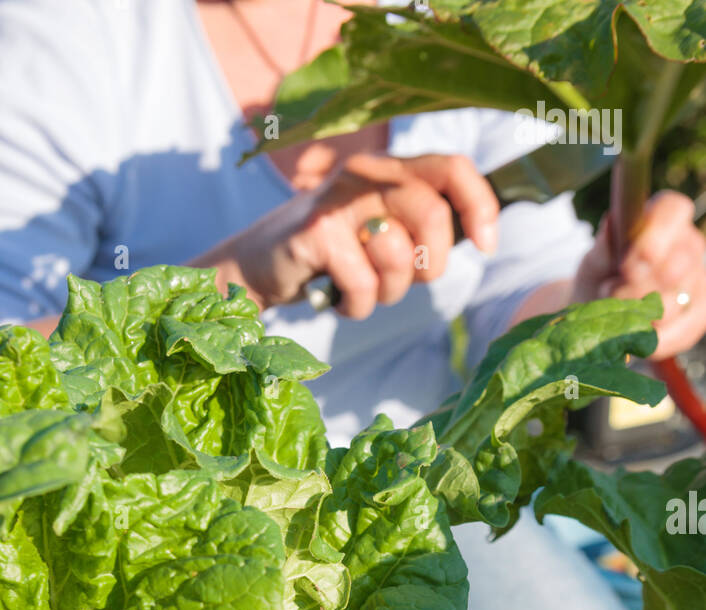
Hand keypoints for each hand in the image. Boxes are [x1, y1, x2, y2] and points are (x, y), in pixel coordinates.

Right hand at [195, 153, 498, 317]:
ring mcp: (338, 201)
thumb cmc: (329, 254)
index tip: (488, 244)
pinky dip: (357, 306)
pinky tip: (339, 300)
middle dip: (431, 264)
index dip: (479, 205)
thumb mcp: (380, 229)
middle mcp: (364, 172)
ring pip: (399, 254)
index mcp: (388, 167)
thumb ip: (420, 223)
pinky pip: (363, 283)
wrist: (256, 265)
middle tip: (410, 281)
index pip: (453, 167)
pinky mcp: (314, 234)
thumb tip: (478, 234)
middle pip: (432, 214)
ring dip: (389, 292)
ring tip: (363, 290)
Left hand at [572, 192, 705, 358]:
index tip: (628, 262)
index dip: (654, 234)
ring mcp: (697, 281)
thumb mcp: (593, 263)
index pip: (674, 210)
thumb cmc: (600, 279)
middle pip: (675, 265)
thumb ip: (603, 249)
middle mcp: (687, 246)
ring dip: (636, 314)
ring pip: (674, 302)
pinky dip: (655, 340)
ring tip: (617, 311)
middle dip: (637, 286)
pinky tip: (636, 340)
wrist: (599, 316)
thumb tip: (610, 224)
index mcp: (663, 220)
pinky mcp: (697, 316)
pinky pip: (683, 331)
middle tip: (611, 291)